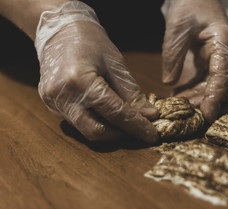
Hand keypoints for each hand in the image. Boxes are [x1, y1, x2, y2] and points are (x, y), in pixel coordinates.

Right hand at [35, 1, 158, 141]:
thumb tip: (150, 116)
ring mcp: (53, 101)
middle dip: (121, 134)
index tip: (152, 135)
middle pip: (96, 131)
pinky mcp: (50, 104)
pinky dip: (95, 121)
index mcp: (80, 80)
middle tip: (139, 128)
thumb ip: (132, 93)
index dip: (136, 126)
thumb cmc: (92, 42)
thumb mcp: (116, 64)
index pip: (115, 113)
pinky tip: (106, 112)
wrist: (60, 31)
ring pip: (85, 129)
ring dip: (109, 129)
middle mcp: (62, 95)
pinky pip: (77, 121)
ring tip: (125, 120)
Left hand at [161, 0, 227, 122]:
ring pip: (213, 87)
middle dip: (209, 103)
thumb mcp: (177, 26)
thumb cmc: (189, 3)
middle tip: (192, 118)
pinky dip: (193, 92)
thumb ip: (173, 55)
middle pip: (223, 86)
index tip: (207, 114)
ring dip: (199, 100)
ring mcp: (217, 59)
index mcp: (223, 43)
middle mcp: (225, 54)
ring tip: (181, 111)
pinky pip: (204, 82)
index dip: (216, 96)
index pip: (223, 75)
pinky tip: (179, 98)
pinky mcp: (208, 62)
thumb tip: (170, 84)